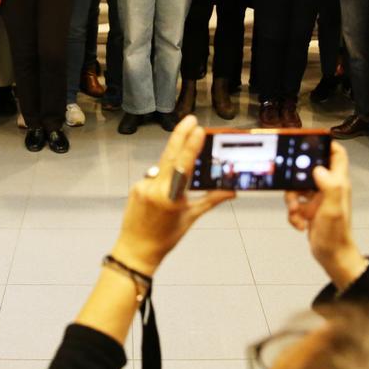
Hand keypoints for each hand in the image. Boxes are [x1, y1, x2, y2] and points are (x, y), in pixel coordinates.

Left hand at [110, 115, 234, 274]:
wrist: (136, 249)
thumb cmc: (166, 237)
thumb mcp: (191, 218)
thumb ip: (211, 200)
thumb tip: (233, 191)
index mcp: (170, 197)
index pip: (182, 166)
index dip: (189, 146)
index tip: (196, 128)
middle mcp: (153, 188)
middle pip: (169, 156)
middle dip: (180, 135)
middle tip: (190, 118)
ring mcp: (142, 186)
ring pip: (162, 165)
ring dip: (174, 157)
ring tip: (186, 149)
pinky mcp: (135, 187)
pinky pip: (154, 174)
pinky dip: (164, 174)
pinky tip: (169, 181)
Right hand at [284, 143, 368, 289]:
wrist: (332, 257)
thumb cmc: (335, 235)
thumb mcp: (332, 210)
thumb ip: (329, 187)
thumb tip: (318, 169)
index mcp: (338, 183)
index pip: (336, 154)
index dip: (326, 144)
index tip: (309, 141)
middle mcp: (329, 188)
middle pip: (309, 170)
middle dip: (295, 179)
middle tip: (292, 189)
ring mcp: (318, 199)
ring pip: (298, 188)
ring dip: (292, 200)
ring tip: (296, 212)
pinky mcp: (310, 210)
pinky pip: (295, 205)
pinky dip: (293, 214)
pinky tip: (299, 224)